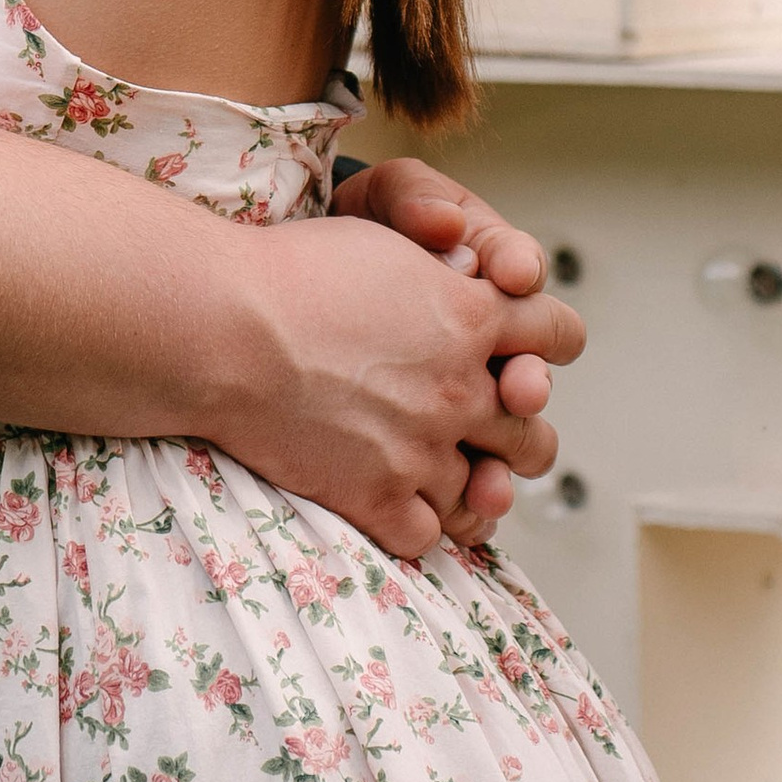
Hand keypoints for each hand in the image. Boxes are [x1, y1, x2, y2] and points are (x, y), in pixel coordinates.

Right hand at [222, 212, 581, 565]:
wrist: (220, 327)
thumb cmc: (289, 272)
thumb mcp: (386, 244)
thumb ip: (445, 273)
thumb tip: (473, 283)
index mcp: (474, 317)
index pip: (561, 335)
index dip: (550, 342)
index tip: (529, 352)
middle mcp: (462, 388)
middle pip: (536, 435)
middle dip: (519, 433)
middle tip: (492, 432)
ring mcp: (422, 450)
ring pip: (487, 495)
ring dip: (472, 489)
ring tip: (449, 480)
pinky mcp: (378, 497)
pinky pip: (429, 536)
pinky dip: (418, 525)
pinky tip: (397, 504)